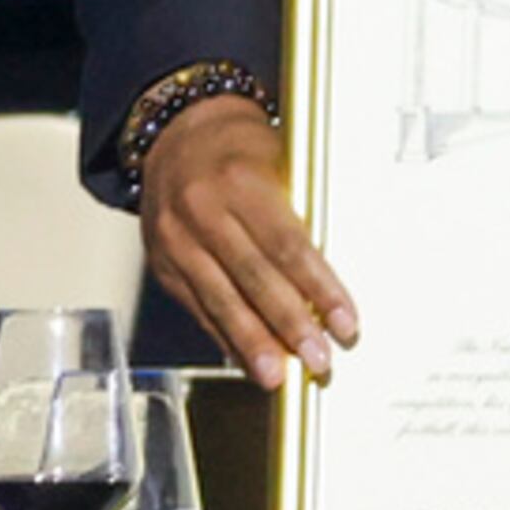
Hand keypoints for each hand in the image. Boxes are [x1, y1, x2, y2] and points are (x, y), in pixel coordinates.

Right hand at [136, 93, 359, 391]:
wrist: (177, 133)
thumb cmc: (241, 147)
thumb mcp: (280, 161)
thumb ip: (300, 211)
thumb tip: (333, 274)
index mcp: (242, 182)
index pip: (289, 246)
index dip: (320, 288)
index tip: (346, 321)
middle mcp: (204, 213)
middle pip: (254, 279)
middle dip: (289, 324)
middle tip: (319, 358)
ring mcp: (177, 241)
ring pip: (221, 300)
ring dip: (254, 343)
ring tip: (279, 376)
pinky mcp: (163, 264)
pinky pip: (198, 307)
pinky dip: (224, 336)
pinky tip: (247, 359)